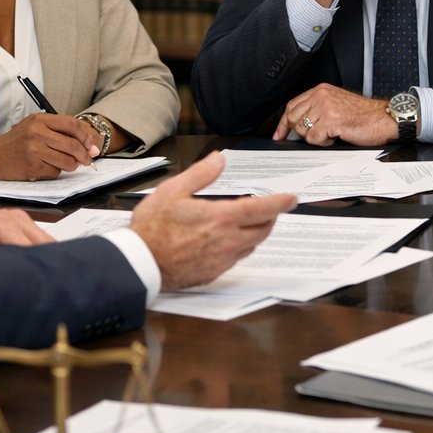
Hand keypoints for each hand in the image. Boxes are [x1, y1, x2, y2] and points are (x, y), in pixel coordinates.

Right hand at [0, 113, 101, 180]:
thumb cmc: (17, 141)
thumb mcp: (35, 126)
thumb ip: (59, 130)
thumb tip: (89, 144)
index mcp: (40, 120)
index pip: (72, 124)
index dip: (86, 136)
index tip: (92, 146)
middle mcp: (37, 133)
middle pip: (73, 145)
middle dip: (84, 155)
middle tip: (87, 160)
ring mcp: (34, 151)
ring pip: (67, 161)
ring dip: (72, 165)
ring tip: (68, 164)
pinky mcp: (31, 167)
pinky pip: (55, 172)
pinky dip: (56, 172)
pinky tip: (47, 168)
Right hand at [131, 153, 296, 290]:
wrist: (140, 264)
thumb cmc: (152, 228)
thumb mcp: (173, 191)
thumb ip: (201, 174)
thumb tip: (219, 159)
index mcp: (221, 218)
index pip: (262, 209)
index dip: (281, 203)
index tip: (293, 198)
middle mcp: (228, 241)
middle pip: (263, 229)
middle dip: (271, 217)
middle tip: (270, 208)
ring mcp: (222, 260)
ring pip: (252, 245)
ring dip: (256, 232)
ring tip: (249, 221)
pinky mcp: (214, 272)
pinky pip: (237, 258)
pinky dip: (240, 246)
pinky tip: (229, 240)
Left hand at [273, 83, 398, 146]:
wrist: (383, 118)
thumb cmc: (364, 114)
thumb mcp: (337, 102)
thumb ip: (318, 107)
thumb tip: (299, 122)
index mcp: (321, 90)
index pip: (292, 105)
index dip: (283, 123)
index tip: (279, 134)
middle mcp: (321, 96)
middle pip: (293, 118)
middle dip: (301, 132)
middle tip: (315, 135)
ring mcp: (325, 108)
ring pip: (303, 130)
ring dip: (315, 137)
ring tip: (331, 133)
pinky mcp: (331, 121)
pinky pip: (314, 138)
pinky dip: (323, 142)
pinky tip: (335, 136)